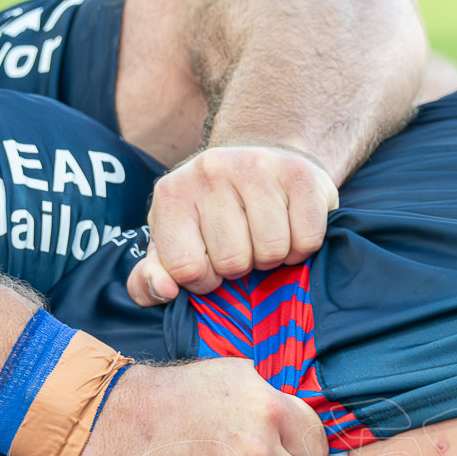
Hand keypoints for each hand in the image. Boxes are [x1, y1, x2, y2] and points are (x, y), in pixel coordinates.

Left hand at [127, 145, 339, 306]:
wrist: (257, 164)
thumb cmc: (209, 217)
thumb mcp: (171, 245)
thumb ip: (150, 278)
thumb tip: (163, 291)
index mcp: (172, 194)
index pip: (185, 268)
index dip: (202, 281)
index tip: (209, 267)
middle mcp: (210, 171)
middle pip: (233, 261)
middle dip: (240, 268)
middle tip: (242, 248)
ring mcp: (257, 166)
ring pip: (272, 251)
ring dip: (272, 259)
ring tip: (263, 239)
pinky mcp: (300, 173)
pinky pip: (306, 239)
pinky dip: (302, 248)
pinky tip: (289, 230)